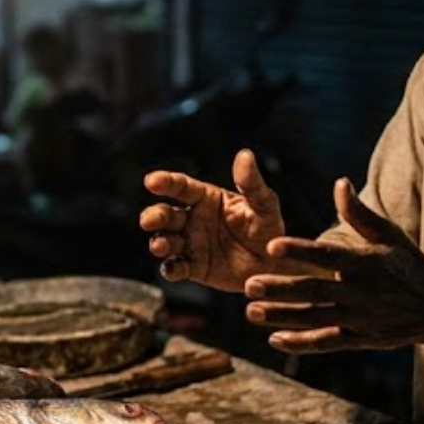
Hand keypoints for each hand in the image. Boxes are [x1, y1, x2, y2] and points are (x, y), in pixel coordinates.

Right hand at [140, 149, 287, 292]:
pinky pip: (176, 267)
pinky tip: (172, 269)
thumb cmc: (267, 228)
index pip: (181, 186)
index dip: (165, 182)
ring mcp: (191, 243)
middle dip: (154, 216)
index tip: (151, 181)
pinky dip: (170, 269)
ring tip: (161, 244)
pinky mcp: (194, 267)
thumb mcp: (264, 204)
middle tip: (149, 221)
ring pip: (165, 240)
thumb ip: (252, 183)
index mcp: (206, 198)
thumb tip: (245, 155)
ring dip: (159, 242)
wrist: (273, 263)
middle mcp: (193, 219)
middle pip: (165, 214)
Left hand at [245, 177, 423, 352]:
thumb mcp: (389, 235)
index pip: (327, 256)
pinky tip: (274, 340)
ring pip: (314, 318)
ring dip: (281, 317)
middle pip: (314, 290)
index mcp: (365, 263)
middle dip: (280, 289)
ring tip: (250, 312)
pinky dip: (301, 344)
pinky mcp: (359, 338)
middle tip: (248, 284)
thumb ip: (359, 213)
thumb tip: (339, 182)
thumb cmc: (408, 264)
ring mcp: (358, 318)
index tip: (271, 245)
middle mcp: (360, 292)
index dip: (299, 250)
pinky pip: (327, 342)